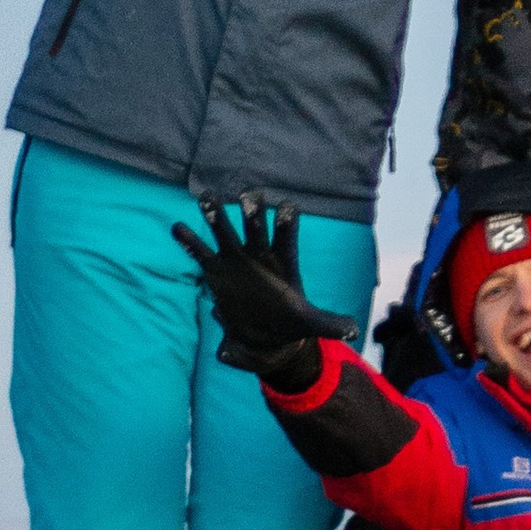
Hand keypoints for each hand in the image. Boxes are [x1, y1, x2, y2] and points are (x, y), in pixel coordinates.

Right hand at [171, 203, 353, 385]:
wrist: (267, 335)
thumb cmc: (290, 324)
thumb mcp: (312, 325)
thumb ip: (330, 324)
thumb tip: (352, 330)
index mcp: (284, 264)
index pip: (287, 240)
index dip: (287, 224)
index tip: (288, 206)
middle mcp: (260, 256)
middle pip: (256, 228)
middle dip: (252, 212)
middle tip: (248, 194)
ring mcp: (237, 260)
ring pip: (226, 233)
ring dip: (216, 215)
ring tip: (206, 197)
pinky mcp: (217, 270)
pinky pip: (202, 253)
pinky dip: (190, 241)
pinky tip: (178, 228)